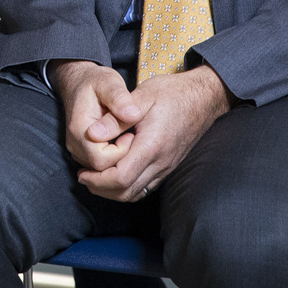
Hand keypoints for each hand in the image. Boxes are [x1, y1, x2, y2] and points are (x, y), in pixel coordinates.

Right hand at [50, 60, 141, 173]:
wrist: (78, 81)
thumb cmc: (95, 82)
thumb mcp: (110, 83)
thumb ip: (120, 99)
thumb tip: (133, 114)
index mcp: (79, 129)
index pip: (101, 159)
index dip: (121, 151)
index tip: (132, 133)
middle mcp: (75, 144)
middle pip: (101, 169)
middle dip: (122, 157)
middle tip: (132, 136)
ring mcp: (77, 150)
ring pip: (101, 171)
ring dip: (118, 159)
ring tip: (127, 138)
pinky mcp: (83, 152)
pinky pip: (100, 167)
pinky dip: (114, 160)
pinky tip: (122, 143)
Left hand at [75, 66, 230, 201]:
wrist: (204, 97)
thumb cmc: (173, 93)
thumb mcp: (141, 96)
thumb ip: (116, 117)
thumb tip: (91, 135)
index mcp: (152, 145)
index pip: (121, 177)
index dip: (98, 180)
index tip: (82, 171)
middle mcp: (161, 162)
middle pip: (127, 192)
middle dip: (101, 189)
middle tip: (83, 176)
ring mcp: (167, 167)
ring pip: (137, 194)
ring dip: (112, 191)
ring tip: (94, 177)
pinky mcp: (169, 167)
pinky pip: (146, 187)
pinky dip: (127, 187)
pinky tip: (115, 174)